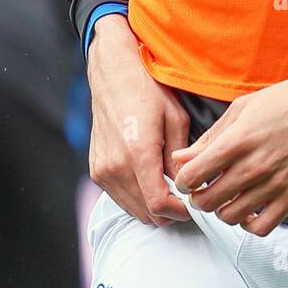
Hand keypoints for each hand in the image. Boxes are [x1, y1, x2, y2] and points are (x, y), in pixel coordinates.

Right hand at [86, 13, 191, 224]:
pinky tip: (150, 178)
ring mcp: (102, 170)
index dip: (179, 211)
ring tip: (169, 186)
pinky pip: (120, 198)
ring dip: (153, 206)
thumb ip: (181, 157)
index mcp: (138, 152)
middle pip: (146, 213)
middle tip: (185, 195)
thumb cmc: (147, 90)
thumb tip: (189, 185)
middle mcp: (115, 166)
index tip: (192, 204)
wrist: (112, 74)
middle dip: (169, 211)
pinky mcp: (96, 170)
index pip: (158, 204)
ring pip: (133, 209)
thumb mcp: (176, 118)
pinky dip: (137, 197)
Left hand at [170, 42, 287, 235]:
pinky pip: (261, 227)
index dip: (184, 180)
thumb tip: (181, 159)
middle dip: (199, 197)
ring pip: (231, 217)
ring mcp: (275, 184)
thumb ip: (210, 136)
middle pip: (207, 202)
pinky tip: (251, 208)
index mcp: (238, 141)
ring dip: (223, 210)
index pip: (192, 176)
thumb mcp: (243, 108)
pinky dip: (249, 224)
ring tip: (229, 196)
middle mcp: (254, 166)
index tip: (190, 177)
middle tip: (206, 188)